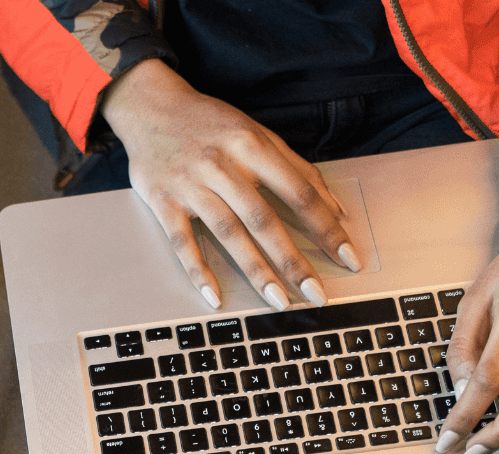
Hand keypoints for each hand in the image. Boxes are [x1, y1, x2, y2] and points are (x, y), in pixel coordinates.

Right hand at [100, 59, 359, 309]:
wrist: (150, 107)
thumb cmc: (210, 124)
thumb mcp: (257, 133)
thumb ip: (297, 168)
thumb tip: (336, 209)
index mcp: (252, 145)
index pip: (299, 192)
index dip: (326, 227)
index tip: (348, 256)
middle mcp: (223, 165)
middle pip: (264, 219)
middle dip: (293, 260)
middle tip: (316, 293)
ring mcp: (191, 185)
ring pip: (228, 233)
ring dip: (255, 270)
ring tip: (278, 301)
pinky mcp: (163, 201)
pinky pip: (182, 241)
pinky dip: (198, 270)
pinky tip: (215, 296)